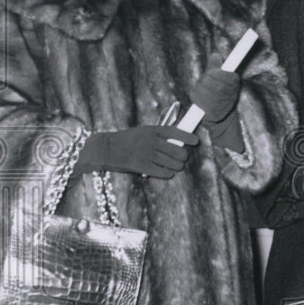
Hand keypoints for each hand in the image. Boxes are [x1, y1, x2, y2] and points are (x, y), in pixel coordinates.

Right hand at [76, 126, 198, 178]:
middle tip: (182, 158)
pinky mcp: (142, 167)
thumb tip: (179, 142)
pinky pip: (163, 173)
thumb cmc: (129, 140)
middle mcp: (152, 142)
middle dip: (184, 157)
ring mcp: (147, 155)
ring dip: (178, 166)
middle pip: (178, 151)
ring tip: (177, 166)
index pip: (176, 132)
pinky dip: (168, 173)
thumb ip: (160, 135)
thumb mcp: (144, 131)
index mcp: (153, 130)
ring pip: (173, 164)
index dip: (188, 137)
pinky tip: (168, 172)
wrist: (107, 148)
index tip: (196, 142)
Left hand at [190, 54, 242, 148]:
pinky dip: (195, 96)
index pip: (217, 72)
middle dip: (204, 79)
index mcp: (233, 82)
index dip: (213, 73)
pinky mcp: (210, 111)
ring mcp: (219, 102)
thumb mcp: (224, 79)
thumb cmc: (223, 95)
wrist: (223, 118)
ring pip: (200, 86)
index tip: (211, 74)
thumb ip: (218, 66)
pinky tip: (200, 98)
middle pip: (207, 77)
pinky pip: (196, 97)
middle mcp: (228, 92)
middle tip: (206, 83)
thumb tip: (215, 55)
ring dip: (199, 87)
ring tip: (204, 91)